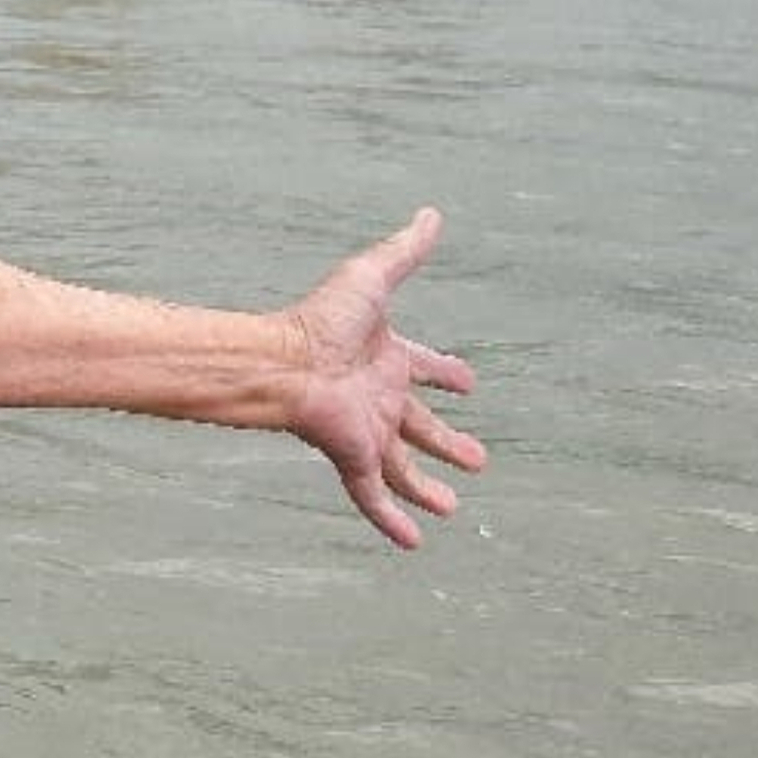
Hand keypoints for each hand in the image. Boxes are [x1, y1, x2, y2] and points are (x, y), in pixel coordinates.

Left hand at [281, 208, 486, 545]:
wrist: (280, 360)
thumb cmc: (321, 319)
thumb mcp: (373, 277)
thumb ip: (404, 250)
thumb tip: (431, 213)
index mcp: (387, 358)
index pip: (426, 367)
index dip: (447, 373)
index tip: (467, 382)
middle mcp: (379, 397)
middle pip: (420, 427)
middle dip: (448, 442)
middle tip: (478, 460)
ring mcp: (366, 429)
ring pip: (403, 467)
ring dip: (428, 487)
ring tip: (453, 507)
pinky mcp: (352, 455)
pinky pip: (374, 495)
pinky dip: (392, 520)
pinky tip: (412, 544)